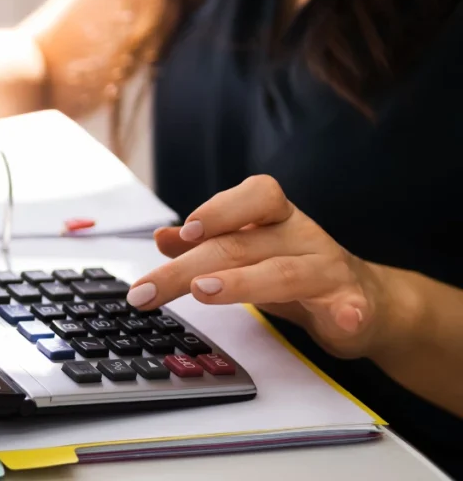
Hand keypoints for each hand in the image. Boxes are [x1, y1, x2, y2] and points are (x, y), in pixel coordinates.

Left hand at [127, 175, 406, 359]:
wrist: (366, 301)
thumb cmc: (295, 270)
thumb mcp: (248, 253)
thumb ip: (206, 245)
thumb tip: (161, 237)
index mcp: (275, 218)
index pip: (255, 195)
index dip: (219, 210)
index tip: (186, 231)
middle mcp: (301, 236)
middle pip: (241, 246)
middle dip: (188, 268)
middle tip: (149, 290)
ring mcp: (327, 269)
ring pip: (285, 273)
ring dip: (243, 282)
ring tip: (205, 291)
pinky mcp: (351, 304)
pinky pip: (351, 306)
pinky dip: (347, 312)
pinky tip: (343, 320)